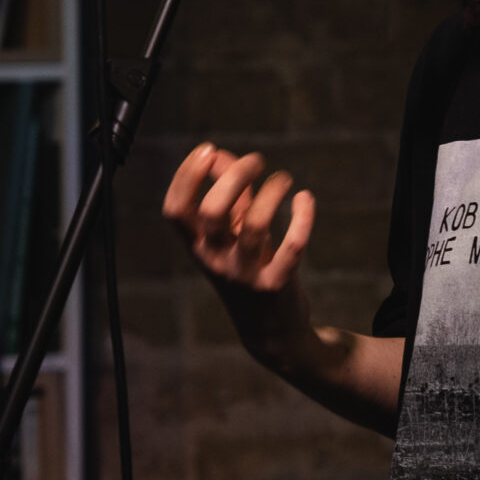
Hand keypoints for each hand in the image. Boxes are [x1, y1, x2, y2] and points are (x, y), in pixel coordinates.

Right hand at [161, 143, 317, 365]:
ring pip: (255, 225)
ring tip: (284, 179)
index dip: (186, 176)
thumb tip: (220, 154)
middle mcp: (215, 260)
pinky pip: (292, 246)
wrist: (269, 330)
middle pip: (212, 212)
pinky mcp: (277, 284)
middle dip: (234, 177)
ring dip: (272, 192)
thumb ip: (228, 196)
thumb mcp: (230, 235)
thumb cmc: (247, 269)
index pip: (175, 210)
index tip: (207, 149)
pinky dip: (302, 217)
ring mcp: (245, 274)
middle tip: (257, 160)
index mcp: (197, 246)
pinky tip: (304, 199)